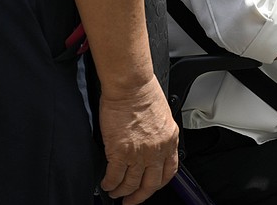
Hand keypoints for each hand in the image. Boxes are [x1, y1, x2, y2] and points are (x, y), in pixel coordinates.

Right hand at [97, 78, 178, 203]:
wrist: (130, 84)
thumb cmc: (143, 91)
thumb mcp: (162, 115)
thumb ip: (159, 133)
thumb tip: (150, 145)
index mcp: (170, 139)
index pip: (169, 171)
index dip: (158, 183)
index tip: (150, 187)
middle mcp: (157, 149)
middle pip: (150, 184)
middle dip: (139, 196)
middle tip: (131, 200)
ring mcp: (139, 153)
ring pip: (131, 184)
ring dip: (121, 191)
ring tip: (114, 191)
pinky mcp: (121, 152)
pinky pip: (114, 176)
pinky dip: (109, 183)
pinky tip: (106, 183)